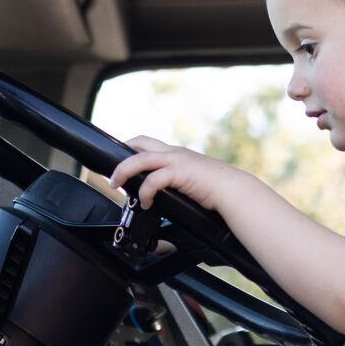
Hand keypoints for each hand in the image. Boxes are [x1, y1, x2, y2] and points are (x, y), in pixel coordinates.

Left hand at [109, 136, 226, 213]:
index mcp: (174, 154)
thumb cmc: (213, 191)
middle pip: (139, 142)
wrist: (232, 190)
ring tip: (115, 185)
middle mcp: (173, 153)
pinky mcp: (180, 172)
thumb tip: (159, 202)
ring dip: (123, 171)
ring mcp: (176, 160)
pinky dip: (145, 192)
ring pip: (140, 158)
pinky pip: (154, 179)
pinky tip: (146, 203)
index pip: (146, 143)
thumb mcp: (188, 184)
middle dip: (121, 157)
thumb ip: (173, 187)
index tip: (118, 166)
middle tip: (112, 176)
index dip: (129, 150)